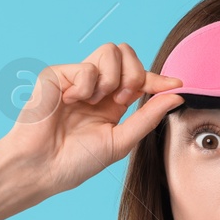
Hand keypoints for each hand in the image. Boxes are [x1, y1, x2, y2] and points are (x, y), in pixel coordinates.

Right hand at [2, 42, 184, 198]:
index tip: (176, 84)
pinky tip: (70, 102)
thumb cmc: (76, 162)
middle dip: (135, 75)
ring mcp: (76, 78)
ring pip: (111, 51)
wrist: (42, 168)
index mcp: (111, 102)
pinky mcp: (57, 74)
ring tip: (95, 102)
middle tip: (122, 100)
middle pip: (128, 54)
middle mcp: (96, 87)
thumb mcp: (121, 141)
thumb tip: (177, 95)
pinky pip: (87, 66)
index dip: (158, 79)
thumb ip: (148, 116)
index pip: (139, 78)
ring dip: (111, 79)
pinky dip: (85, 86)